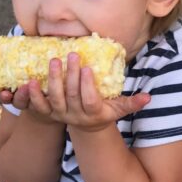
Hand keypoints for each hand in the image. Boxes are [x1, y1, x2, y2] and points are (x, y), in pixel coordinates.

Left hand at [0, 53, 149, 129]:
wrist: (86, 126)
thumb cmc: (105, 111)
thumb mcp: (119, 109)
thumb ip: (132, 103)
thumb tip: (148, 97)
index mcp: (95, 115)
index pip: (90, 101)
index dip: (87, 86)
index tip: (87, 68)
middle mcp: (76, 117)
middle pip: (71, 97)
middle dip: (70, 76)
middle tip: (71, 56)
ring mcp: (61, 116)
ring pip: (55, 99)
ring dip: (53, 80)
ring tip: (54, 60)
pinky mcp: (48, 113)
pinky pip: (39, 106)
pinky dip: (35, 95)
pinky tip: (32, 81)